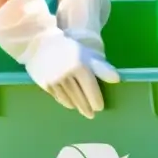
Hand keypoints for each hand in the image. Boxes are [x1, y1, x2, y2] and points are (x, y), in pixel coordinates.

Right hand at [0, 0, 118, 118]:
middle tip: (91, 115)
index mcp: (80, 67)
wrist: (40, 43)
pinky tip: (70, 104)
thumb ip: (102, 68)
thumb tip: (117, 80)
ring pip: (68, 99)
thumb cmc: (68, 48)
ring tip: (82, 110)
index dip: (96, 100)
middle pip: (80, 97)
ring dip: (76, 106)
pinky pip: (58, 97)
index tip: (100, 107)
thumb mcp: (87, 54)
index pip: (91, 89)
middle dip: (87, 107)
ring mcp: (54, 81)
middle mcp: (67, 76)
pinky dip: (65, 102)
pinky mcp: (44, 84)